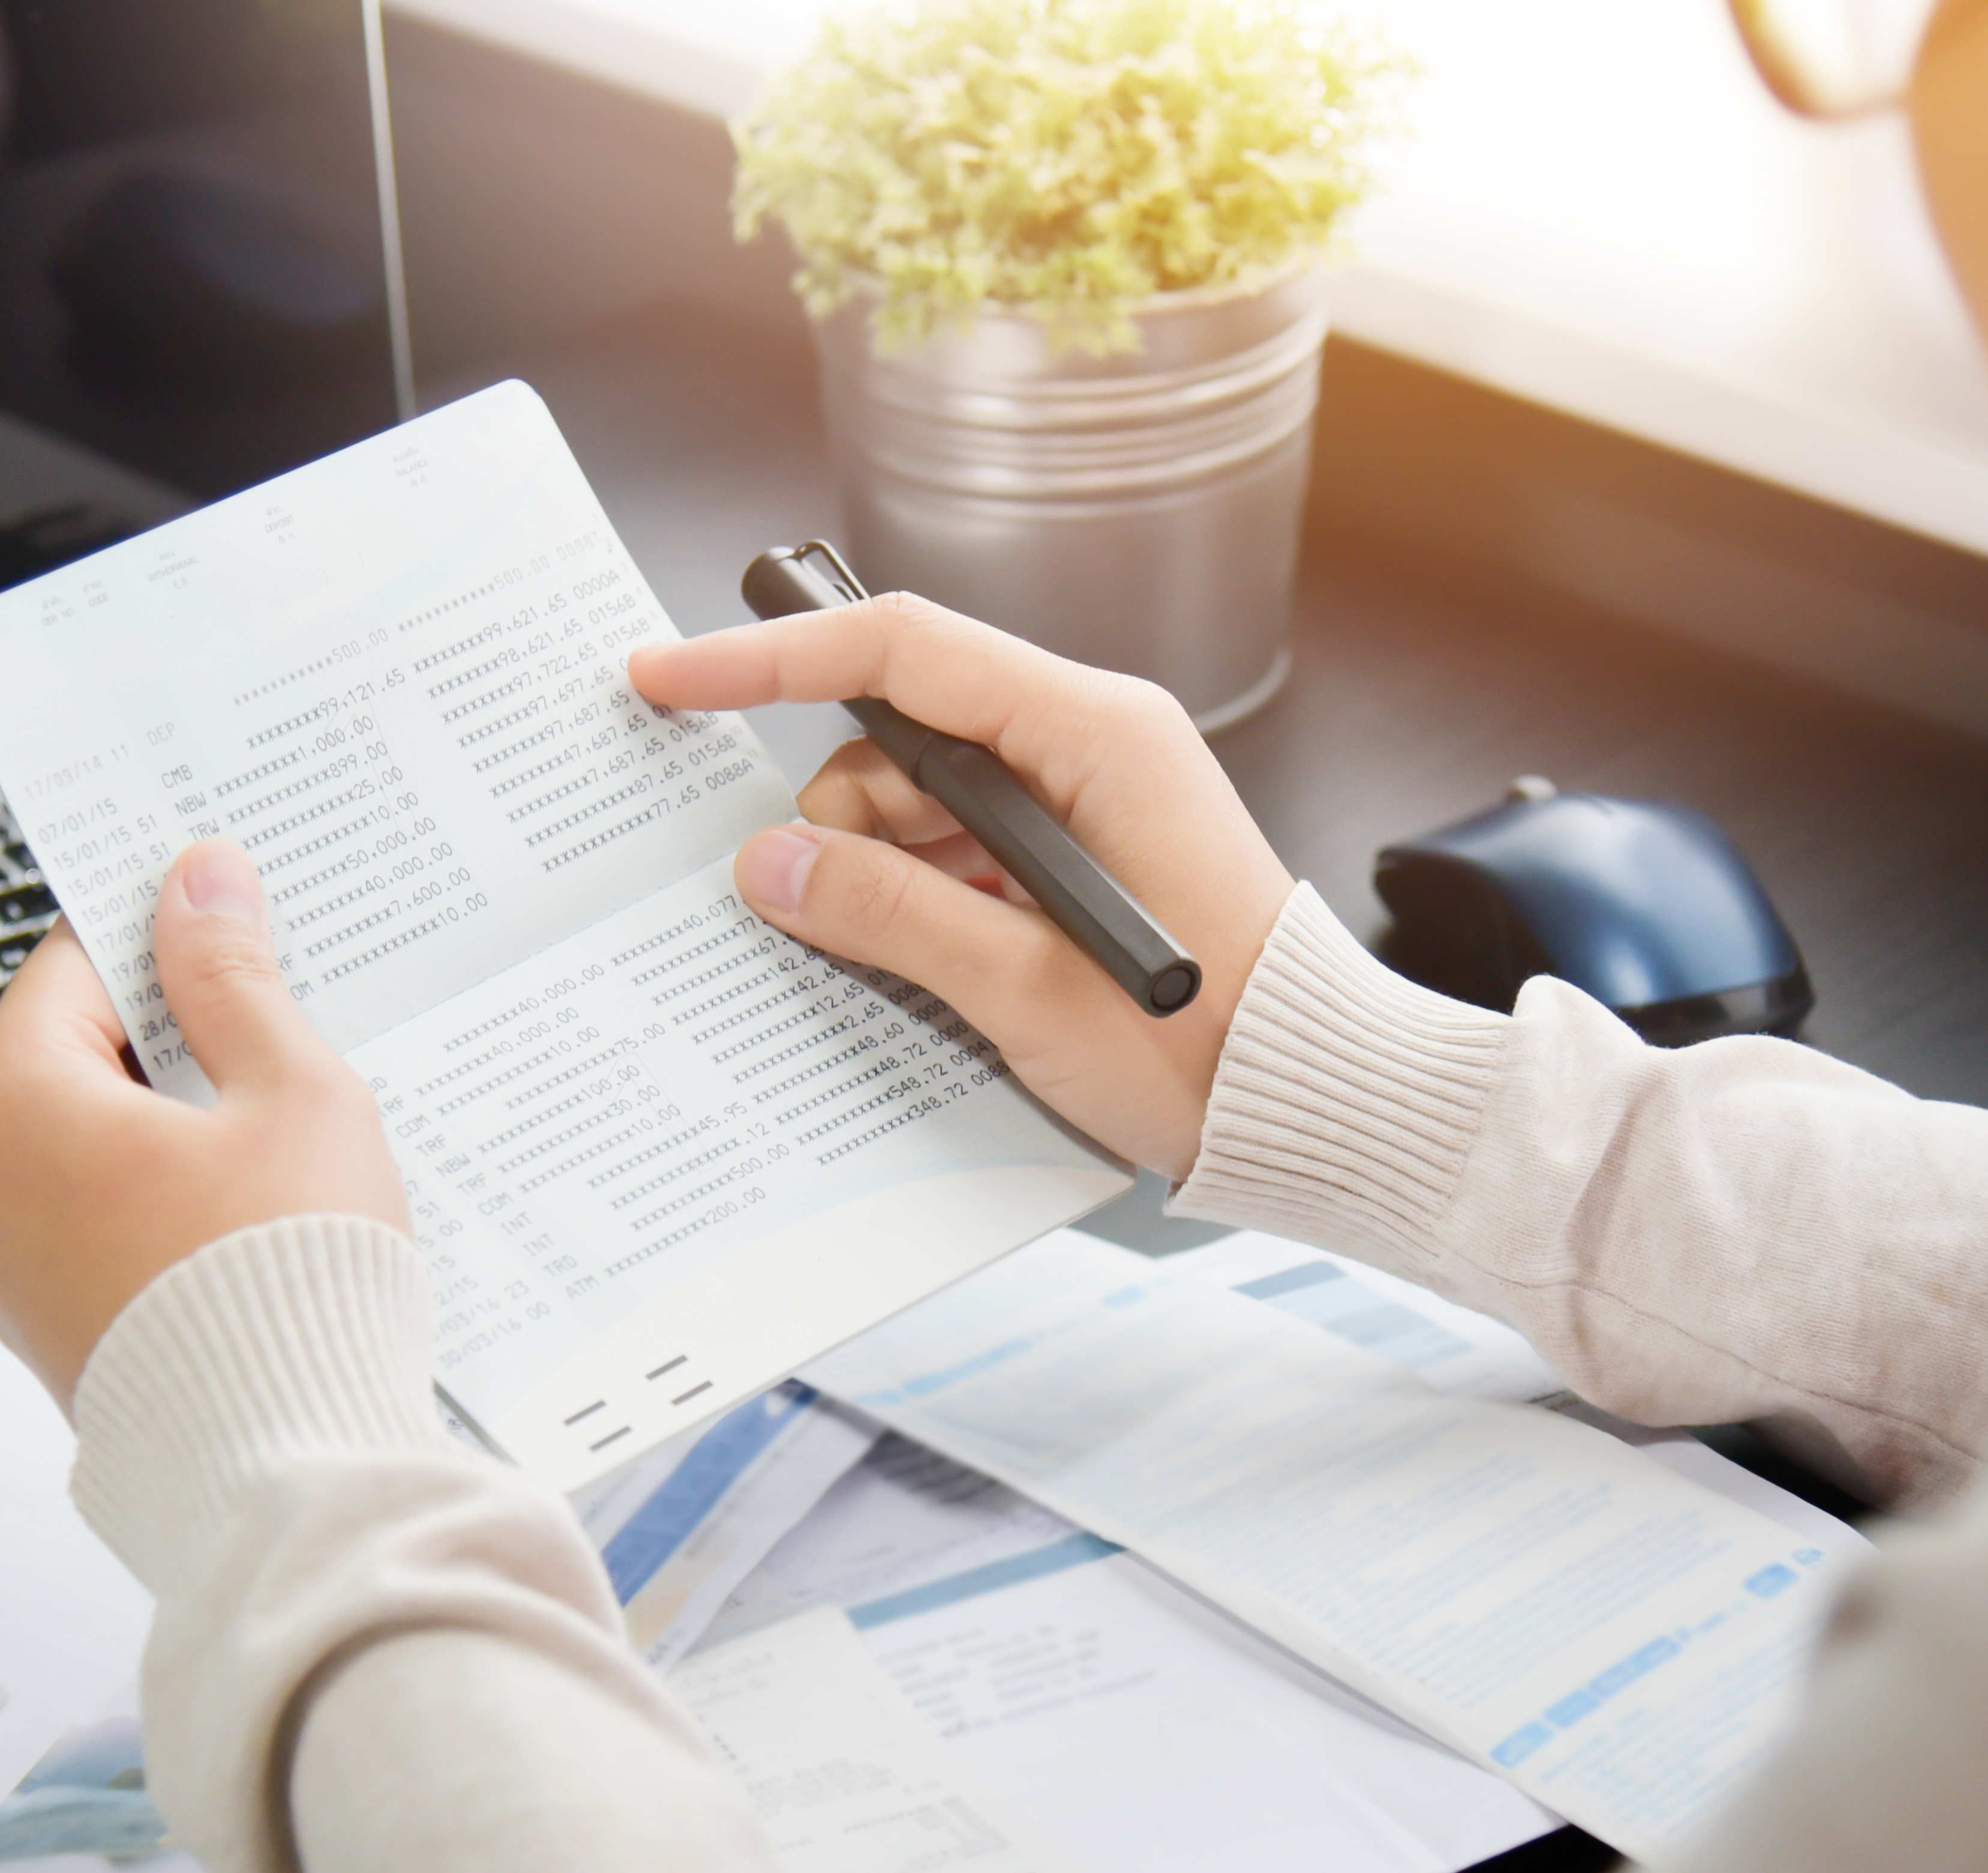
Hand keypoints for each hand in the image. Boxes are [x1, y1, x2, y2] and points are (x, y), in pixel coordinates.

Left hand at [0, 842, 410, 1406]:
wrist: (284, 1471)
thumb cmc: (285, 1277)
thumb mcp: (287, 1091)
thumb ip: (231, 977)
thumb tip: (196, 880)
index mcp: (6, 1099)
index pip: (80, 961)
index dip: (169, 934)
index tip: (235, 925)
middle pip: (75, 1050)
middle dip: (173, 1036)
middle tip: (279, 1036)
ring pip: (85, 1138)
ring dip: (170, 1121)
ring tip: (276, 1135)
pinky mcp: (36, 1324)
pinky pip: (90, 1218)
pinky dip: (157, 1198)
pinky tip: (245, 1212)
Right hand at [630, 594, 1293, 1180]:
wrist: (1315, 1105)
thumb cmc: (1207, 1050)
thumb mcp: (1025, 989)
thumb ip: (888, 915)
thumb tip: (769, 865)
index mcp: (1095, 735)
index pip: (902, 652)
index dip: (772, 659)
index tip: (672, 676)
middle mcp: (1093, 744)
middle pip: (904, 732)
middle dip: (839, 814)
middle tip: (820, 910)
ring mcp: (1088, 801)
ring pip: (923, 800)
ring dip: (883, 872)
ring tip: (912, 963)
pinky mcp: (1082, 858)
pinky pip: (963, 850)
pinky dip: (922, 898)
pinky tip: (929, 966)